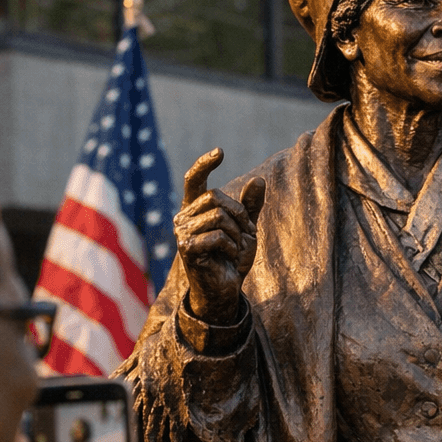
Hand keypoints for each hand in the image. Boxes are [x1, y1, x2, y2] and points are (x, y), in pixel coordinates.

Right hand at [175, 148, 265, 325]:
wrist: (225, 289)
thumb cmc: (232, 258)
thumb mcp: (246, 229)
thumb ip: (250, 206)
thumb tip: (259, 179)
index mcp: (194, 209)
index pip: (194, 180)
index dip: (204, 164)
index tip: (220, 152)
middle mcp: (183, 218)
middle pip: (216, 197)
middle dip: (240, 214)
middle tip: (248, 234)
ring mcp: (182, 233)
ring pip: (219, 216)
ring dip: (238, 233)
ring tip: (238, 248)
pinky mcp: (186, 249)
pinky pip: (218, 236)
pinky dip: (233, 247)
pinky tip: (230, 257)